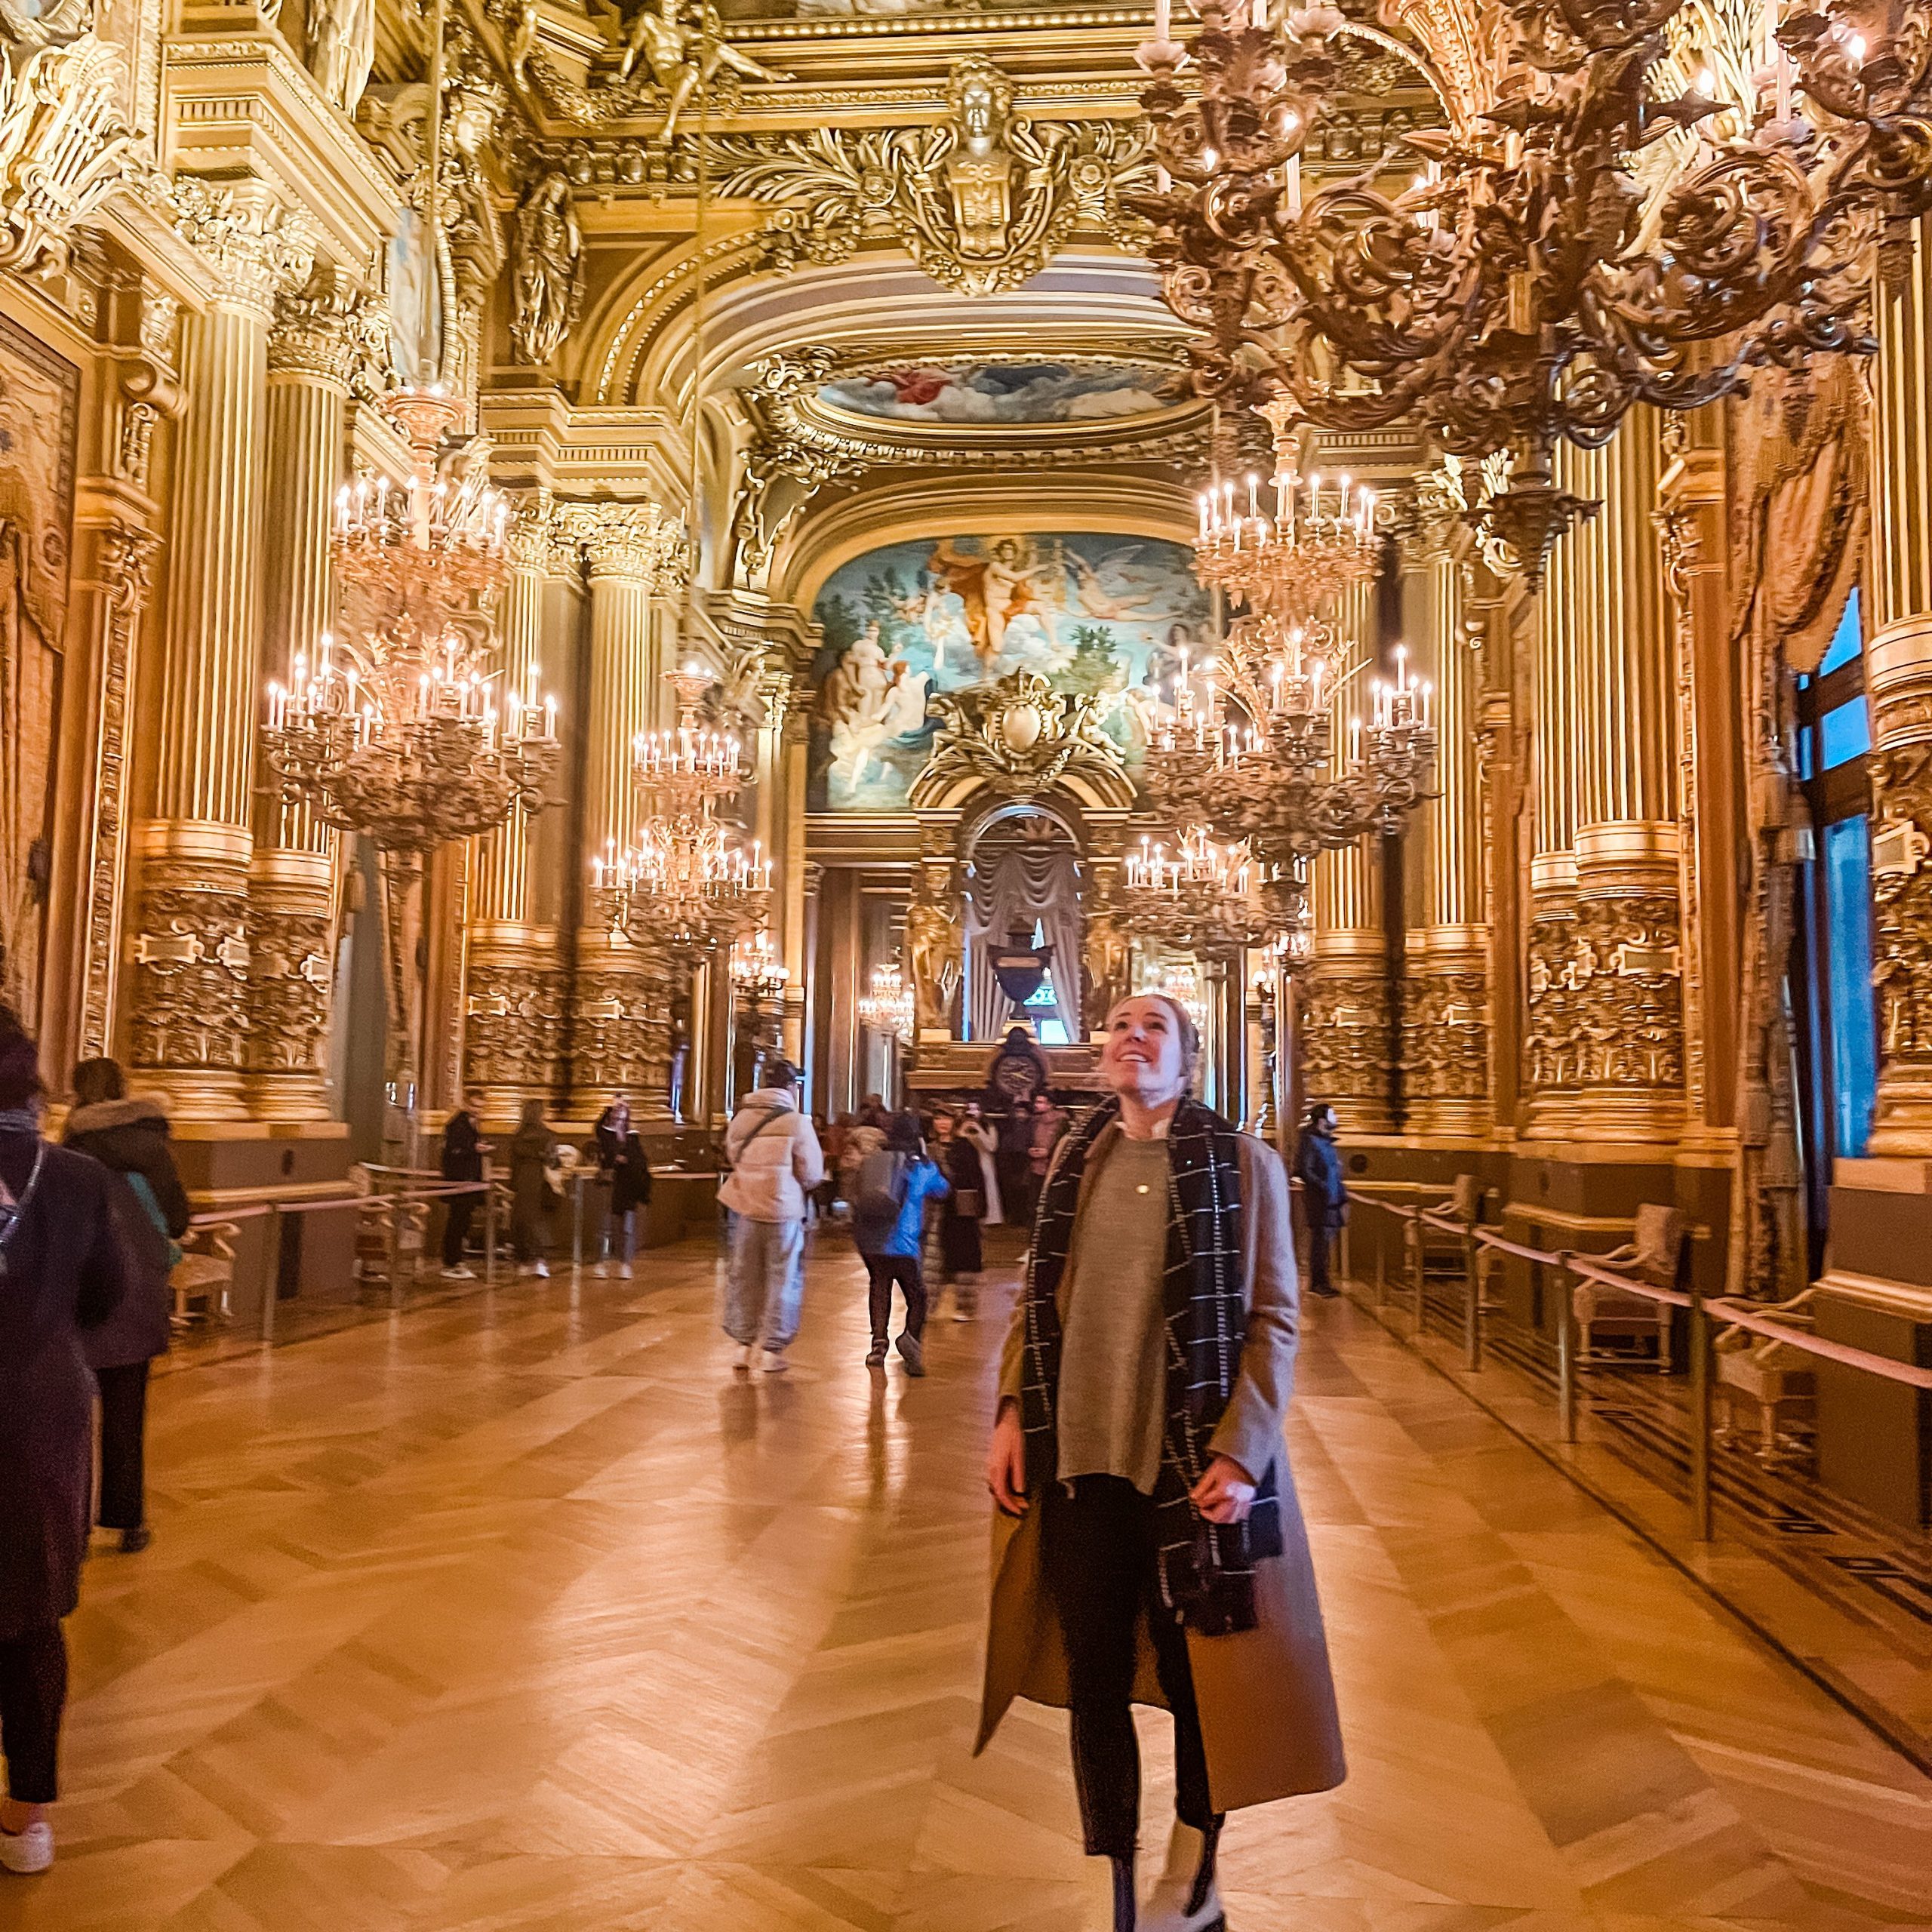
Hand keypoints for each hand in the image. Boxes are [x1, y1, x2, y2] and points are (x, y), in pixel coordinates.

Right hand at [985, 1401, 1027, 1515]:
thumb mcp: (1019, 1454)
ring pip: (998, 1488)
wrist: (1004, 1420)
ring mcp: (991, 1466)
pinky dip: (1006, 1488)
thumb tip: (1019, 1489)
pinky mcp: (994, 1463)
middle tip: (1024, 1505)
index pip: (1001, 1493)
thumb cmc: (1011, 1433)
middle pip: (999, 1493)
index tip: (1019, 1510)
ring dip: (1009, 1495)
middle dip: (1012, 1502)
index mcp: (997, 1467)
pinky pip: (998, 1481)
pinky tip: (1013, 1488)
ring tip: (1021, 1498)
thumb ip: (1018, 1473)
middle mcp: (992, 1468)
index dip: (1010, 1504)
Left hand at [1190, 1455, 1255, 1524]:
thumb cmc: (1232, 1465)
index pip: (1207, 1503)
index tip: (1196, 1500)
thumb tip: (1194, 1496)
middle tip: (1203, 1510)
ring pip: (1229, 1519)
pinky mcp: (1248, 1504)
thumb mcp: (1214, 1470)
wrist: (1247, 1462)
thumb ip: (1203, 1485)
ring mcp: (1242, 1503)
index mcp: (1224, 1491)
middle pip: (1218, 1516)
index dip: (1199, 1502)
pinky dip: (1230, 1517)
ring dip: (1219, 1518)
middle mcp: (1234, 1499)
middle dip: (1208, 1514)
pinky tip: (1224, 1511)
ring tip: (1212, 1512)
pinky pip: (1238, 1517)